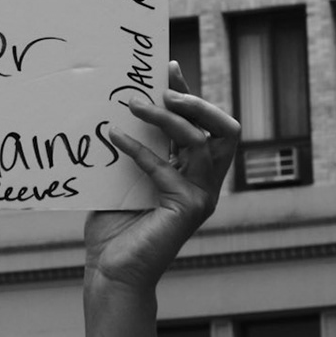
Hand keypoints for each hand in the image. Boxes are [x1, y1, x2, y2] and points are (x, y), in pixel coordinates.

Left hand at [83, 62, 238, 295]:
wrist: (111, 270)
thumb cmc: (114, 225)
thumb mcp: (125, 175)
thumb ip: (134, 146)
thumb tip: (122, 103)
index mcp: (192, 171)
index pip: (202, 125)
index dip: (189, 95)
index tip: (167, 66)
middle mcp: (204, 183)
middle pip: (223, 131)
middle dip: (198, 104)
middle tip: (165, 89)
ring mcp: (200, 196)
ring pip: (199, 142)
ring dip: (167, 119)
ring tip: (134, 103)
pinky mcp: (187, 209)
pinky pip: (165, 168)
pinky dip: (138, 149)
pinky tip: (113, 137)